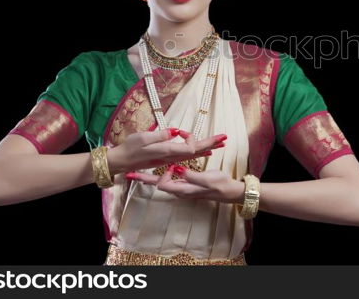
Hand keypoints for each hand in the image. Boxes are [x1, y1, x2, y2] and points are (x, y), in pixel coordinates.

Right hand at [106, 128, 227, 174]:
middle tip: (225, 137)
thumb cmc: (130, 147)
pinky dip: (198, 150)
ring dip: (207, 146)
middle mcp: (172, 157)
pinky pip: (188, 155)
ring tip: (221, 142)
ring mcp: (171, 158)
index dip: (192, 140)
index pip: (190, 149)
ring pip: (194, 154)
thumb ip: (160, 135)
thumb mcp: (143, 138)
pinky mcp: (168, 158)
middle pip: (196, 151)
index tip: (183, 131)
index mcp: (167, 152)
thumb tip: (175, 131)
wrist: (122, 161)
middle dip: (211, 143)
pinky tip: (206, 150)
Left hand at [126, 165, 244, 203]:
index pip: (163, 184)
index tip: (171, 165)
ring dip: (151, 176)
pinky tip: (163, 167)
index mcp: (183, 189)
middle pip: (157, 184)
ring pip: (162, 181)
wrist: (229, 191)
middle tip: (129, 174)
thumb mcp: (207, 180)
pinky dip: (164, 173)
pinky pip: (171, 178)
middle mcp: (179, 189)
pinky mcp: (186, 183)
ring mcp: (182, 187)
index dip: (163, 174)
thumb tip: (177, 169)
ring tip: (138, 172)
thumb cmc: (219, 185)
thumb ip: (191, 176)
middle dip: (144, 178)